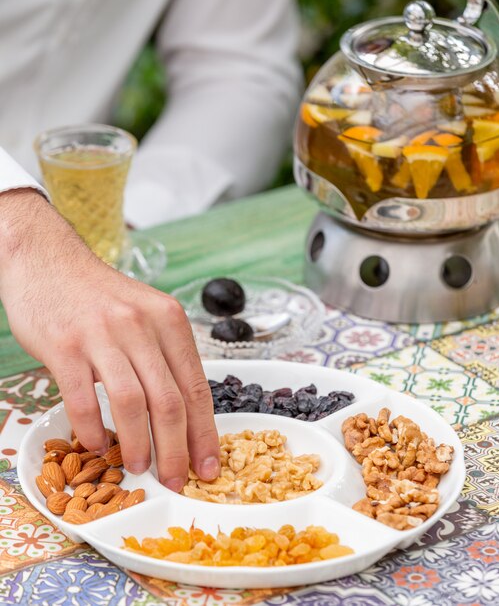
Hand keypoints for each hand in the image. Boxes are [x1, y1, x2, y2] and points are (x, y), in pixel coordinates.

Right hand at [0, 189, 219, 489]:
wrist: (49, 261)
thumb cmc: (101, 296)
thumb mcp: (146, 314)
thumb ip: (165, 356)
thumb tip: (183, 415)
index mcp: (169, 320)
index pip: (196, 386)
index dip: (205, 432)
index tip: (208, 465)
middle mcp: (140, 325)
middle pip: (169, 401)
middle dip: (176, 450)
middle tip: (175, 478)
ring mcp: (101, 334)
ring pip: (131, 403)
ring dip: (138, 444)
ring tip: (138, 467)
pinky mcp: (65, 345)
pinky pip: (82, 398)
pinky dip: (91, 428)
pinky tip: (96, 445)